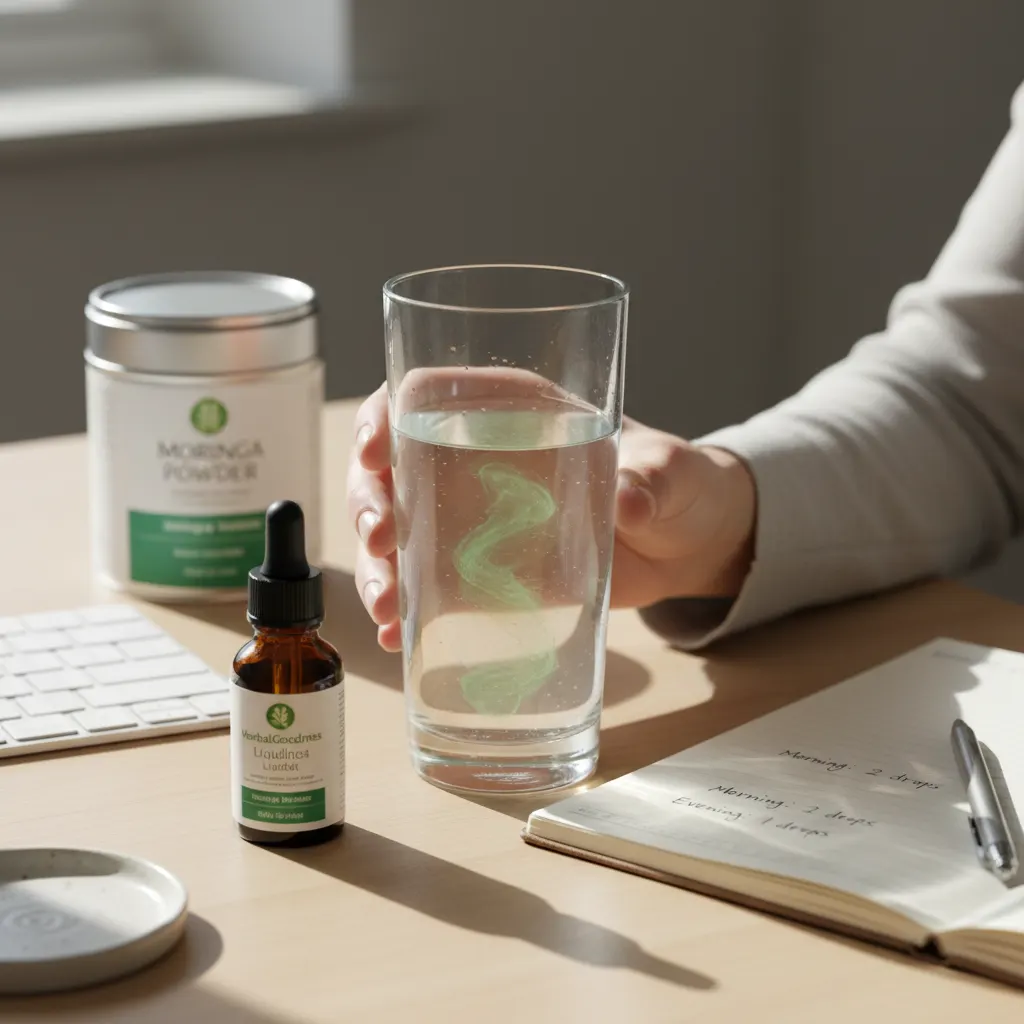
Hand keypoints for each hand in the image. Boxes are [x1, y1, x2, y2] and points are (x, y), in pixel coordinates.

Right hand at [347, 380, 756, 651]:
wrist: (683, 543)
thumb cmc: (676, 483)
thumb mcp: (671, 473)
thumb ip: (653, 479)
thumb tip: (628, 501)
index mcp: (512, 409)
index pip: (425, 393)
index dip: (386, 415)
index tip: (377, 454)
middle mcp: (475, 458)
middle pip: (391, 465)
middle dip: (368, 500)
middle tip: (379, 540)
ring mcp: (471, 518)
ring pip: (397, 530)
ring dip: (378, 565)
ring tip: (386, 604)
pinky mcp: (482, 572)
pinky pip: (427, 586)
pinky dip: (406, 609)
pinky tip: (400, 635)